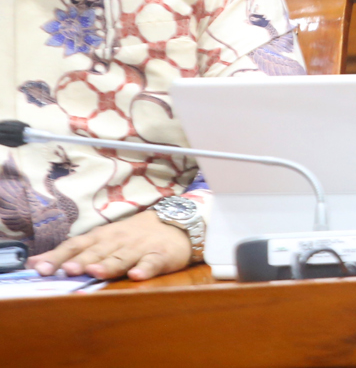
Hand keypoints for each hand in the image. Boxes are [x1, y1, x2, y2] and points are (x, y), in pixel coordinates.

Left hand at [29, 210, 191, 280]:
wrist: (178, 223)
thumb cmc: (134, 235)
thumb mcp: (103, 239)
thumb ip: (72, 252)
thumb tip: (34, 263)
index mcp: (102, 237)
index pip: (77, 245)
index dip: (59, 256)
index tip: (42, 268)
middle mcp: (118, 240)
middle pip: (98, 251)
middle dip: (82, 261)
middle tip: (67, 270)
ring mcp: (140, 247)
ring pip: (122, 257)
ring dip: (108, 264)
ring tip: (95, 272)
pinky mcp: (161, 254)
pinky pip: (152, 262)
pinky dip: (145, 268)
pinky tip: (136, 275)